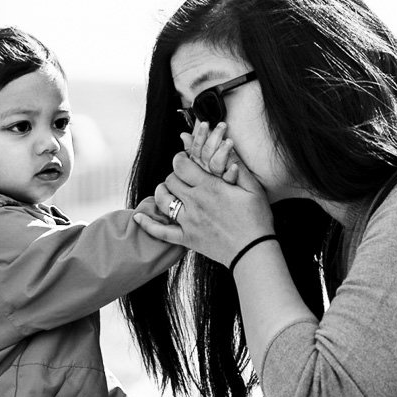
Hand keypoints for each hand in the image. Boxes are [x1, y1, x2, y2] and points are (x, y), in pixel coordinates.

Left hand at [132, 152, 274, 265]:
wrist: (253, 251)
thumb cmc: (257, 219)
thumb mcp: (252, 188)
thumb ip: (237, 165)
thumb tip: (227, 144)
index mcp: (209, 187)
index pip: (181, 165)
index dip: (180, 158)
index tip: (185, 160)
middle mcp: (194, 203)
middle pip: (170, 180)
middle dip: (175, 175)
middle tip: (183, 177)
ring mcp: (188, 222)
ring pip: (162, 200)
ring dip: (161, 192)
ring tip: (168, 191)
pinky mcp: (186, 239)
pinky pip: (161, 231)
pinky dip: (147, 224)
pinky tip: (138, 216)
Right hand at [181, 122, 238, 183]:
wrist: (218, 204)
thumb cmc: (209, 181)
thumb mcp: (199, 164)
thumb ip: (192, 148)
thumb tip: (184, 135)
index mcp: (198, 164)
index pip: (196, 147)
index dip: (200, 135)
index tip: (205, 123)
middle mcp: (205, 170)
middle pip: (207, 152)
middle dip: (214, 136)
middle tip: (222, 125)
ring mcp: (215, 179)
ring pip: (216, 164)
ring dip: (223, 152)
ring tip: (230, 141)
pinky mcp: (226, 188)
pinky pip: (228, 180)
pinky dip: (231, 173)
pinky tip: (235, 166)